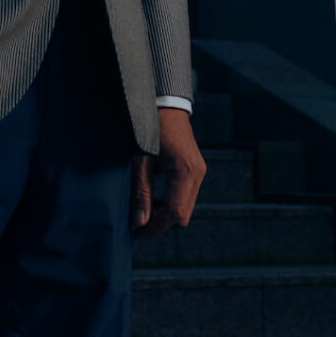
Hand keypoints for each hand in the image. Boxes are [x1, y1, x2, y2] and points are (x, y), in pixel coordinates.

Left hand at [131, 108, 205, 236]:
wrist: (164, 103)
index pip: (174, 213)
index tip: (137, 233)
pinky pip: (185, 195)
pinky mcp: (194, 168)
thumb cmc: (149, 127)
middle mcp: (197, 174)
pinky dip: (171, 202)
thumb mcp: (140, 161)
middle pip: (183, 214)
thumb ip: (141, 192)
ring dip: (166, 213)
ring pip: (185, 207)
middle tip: (138, 223)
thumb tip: (139, 222)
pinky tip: (154, 197)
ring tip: (143, 210)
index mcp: (185, 171)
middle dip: (161, 223)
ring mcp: (198, 171)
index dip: (155, 227)